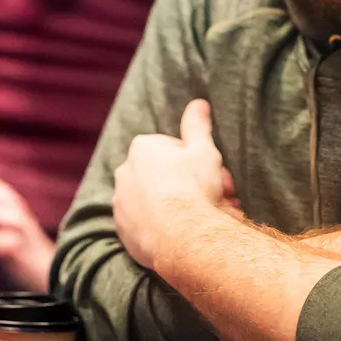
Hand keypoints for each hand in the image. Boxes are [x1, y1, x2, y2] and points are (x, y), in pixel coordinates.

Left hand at [113, 99, 235, 271]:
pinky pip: (146, 224)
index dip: (198, 163)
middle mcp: (125, 172)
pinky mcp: (123, 229)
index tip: (216, 176)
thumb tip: (198, 104)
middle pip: (165, 176)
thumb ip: (198, 126)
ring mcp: (121, 202)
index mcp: (143, 148)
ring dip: (177, 206)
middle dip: (191, 185)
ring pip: (156, 200)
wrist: (182, 236)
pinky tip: (184, 234)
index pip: (174, 150)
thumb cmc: (195, 188)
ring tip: (203, 219)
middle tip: (219, 198)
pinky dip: (163, 227)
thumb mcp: (204, 150)